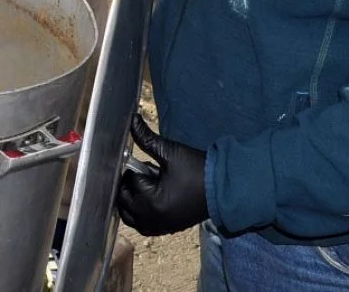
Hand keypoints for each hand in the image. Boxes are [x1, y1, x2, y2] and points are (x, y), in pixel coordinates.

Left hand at [117, 114, 207, 235]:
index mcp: (152, 202)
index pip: (129, 182)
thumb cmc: (198, 170)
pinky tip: (150, 198)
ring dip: (131, 201)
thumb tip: (131, 119)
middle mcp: (152, 219)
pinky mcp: (167, 229)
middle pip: (124, 202)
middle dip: (130, 185)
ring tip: (146, 184)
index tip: (146, 162)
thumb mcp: (171, 152)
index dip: (134, 168)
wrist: (225, 189)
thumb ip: (146, 138)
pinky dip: (140, 214)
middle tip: (146, 172)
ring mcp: (160, 227)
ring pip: (131, 217)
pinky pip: (143, 226)